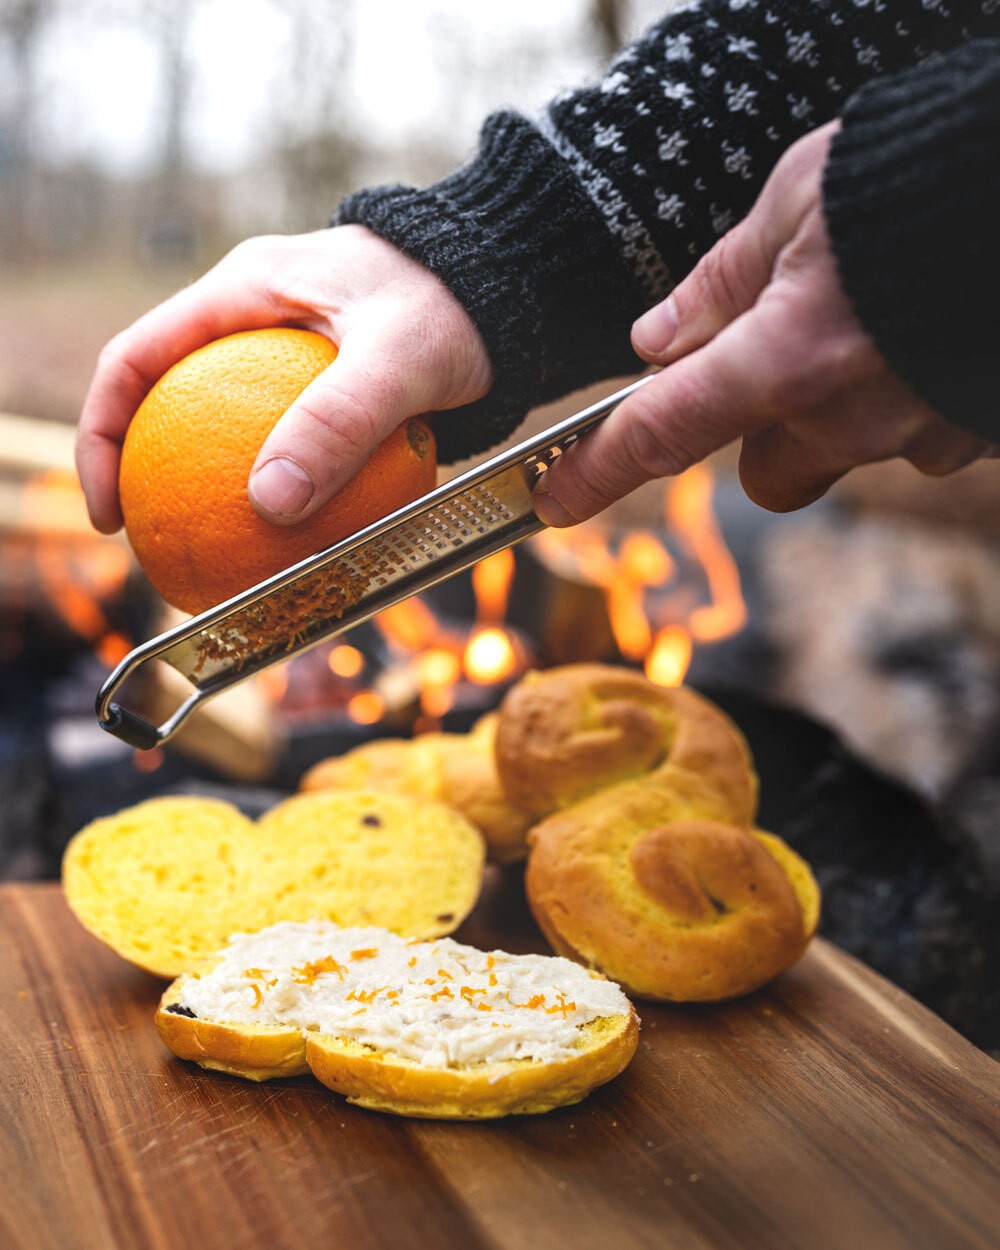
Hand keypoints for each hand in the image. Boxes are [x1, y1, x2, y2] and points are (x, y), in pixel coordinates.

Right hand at [76, 224, 491, 531]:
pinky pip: (282, 443)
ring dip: (212, 486)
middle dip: (148, 472)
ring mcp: (287, 352)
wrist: (516, 284)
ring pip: (223, 426)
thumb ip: (339, 422)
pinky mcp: (325, 386)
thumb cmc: (459, 303)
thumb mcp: (400, 359)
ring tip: (215, 554)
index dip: (103, 436)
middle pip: (167, 399)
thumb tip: (270, 504)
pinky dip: (276, 489)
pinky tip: (291, 540)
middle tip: (156, 543)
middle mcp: (253, 319)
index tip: (113, 511)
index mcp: (243, 291)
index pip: (135, 360)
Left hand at [533, 121, 991, 524]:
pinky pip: (911, 442)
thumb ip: (720, 284)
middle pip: (765, 474)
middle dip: (758, 432)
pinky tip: (915, 339)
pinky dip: (899, 403)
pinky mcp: (968, 435)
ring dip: (832, 415)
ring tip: (866, 329)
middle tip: (781, 358)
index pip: (663, 433)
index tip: (555, 503)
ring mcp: (915, 434)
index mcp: (784, 358)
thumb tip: (656, 343)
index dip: (599, 473)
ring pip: (839, 457)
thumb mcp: (795, 200)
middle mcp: (846, 416)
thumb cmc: (911, 170)